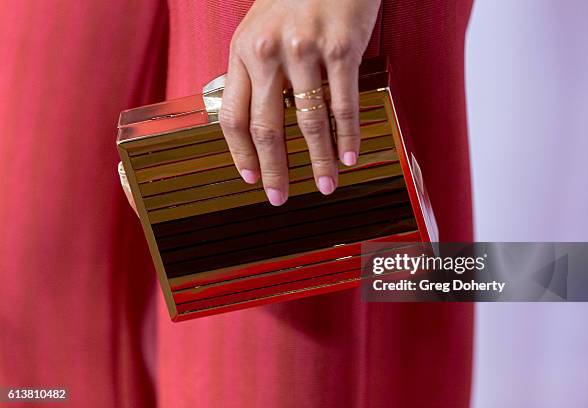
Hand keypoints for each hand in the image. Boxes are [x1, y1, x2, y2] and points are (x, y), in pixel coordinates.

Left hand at [219, 0, 380, 205]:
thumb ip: (254, 68)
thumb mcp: (260, 26)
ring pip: (308, 122)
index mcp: (243, 51)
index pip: (233, 116)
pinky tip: (349, 157)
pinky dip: (347, 135)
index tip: (250, 179)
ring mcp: (306, 51)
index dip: (240, 154)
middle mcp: (269, 53)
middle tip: (280, 197)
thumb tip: (251, 114)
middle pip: (266, 127)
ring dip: (318, 161)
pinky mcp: (341, 49)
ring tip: (324, 186)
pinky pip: (342, 103)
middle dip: (274, 170)